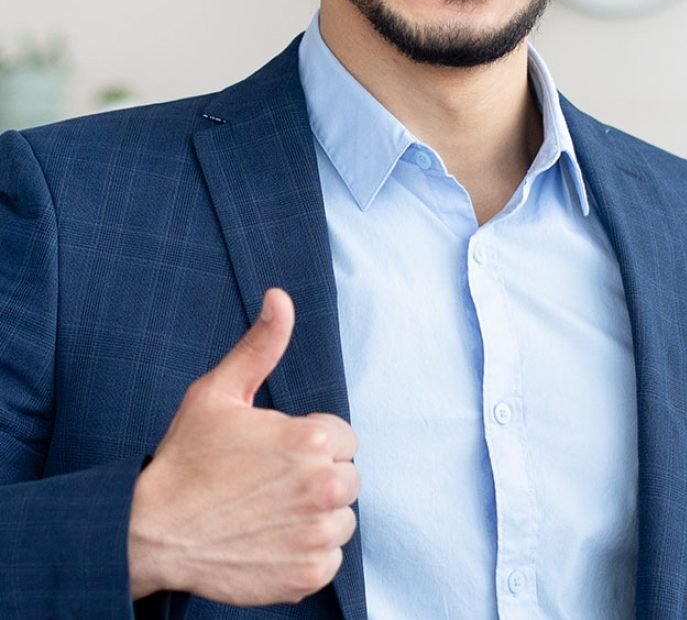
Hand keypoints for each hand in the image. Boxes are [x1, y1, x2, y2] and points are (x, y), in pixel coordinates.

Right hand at [127, 289, 358, 605]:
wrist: (153, 530)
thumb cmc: (187, 458)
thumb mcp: (219, 391)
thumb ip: (261, 345)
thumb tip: (280, 297)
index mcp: (311, 440)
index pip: (342, 438)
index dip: (309, 442)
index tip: (275, 452)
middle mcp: (324, 487)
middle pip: (347, 477)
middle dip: (317, 476)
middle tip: (269, 482)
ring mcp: (318, 535)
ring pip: (341, 518)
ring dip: (315, 515)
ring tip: (268, 510)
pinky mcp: (308, 575)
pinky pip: (330, 558)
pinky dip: (306, 552)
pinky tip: (270, 540)